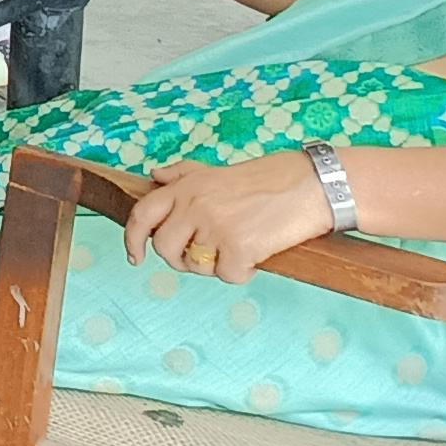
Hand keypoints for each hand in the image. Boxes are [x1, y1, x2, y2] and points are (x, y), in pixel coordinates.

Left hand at [122, 153, 332, 283]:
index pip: (141, 214)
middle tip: (206, 257)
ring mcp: (215, 226)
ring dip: (216, 265)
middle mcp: (194, 205)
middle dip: (181, 259)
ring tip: (239, 247)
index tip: (134, 257)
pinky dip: (243, 272)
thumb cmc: (270, 178)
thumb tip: (154, 176)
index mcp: (186, 186)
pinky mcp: (239, 247)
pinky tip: (258, 255)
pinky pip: (228, 276)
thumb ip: (184, 175)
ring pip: (197, 266)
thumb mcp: (218, 170)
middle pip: (165, 248)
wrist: (313, 185)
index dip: (131, 239)